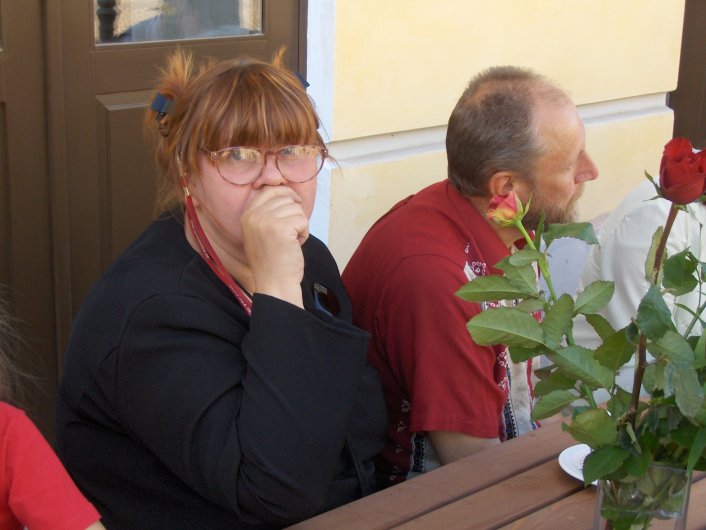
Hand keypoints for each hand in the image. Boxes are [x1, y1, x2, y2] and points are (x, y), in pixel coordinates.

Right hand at [240, 186, 308, 307]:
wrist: (274, 283)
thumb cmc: (272, 261)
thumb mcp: (260, 232)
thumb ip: (267, 213)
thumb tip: (287, 192)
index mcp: (247, 215)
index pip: (268, 190)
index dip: (285, 193)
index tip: (295, 202)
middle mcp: (254, 215)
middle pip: (285, 198)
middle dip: (295, 213)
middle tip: (292, 232)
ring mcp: (266, 220)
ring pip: (296, 209)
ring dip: (300, 225)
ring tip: (291, 241)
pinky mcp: (281, 228)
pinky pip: (303, 220)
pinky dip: (304, 233)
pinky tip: (296, 245)